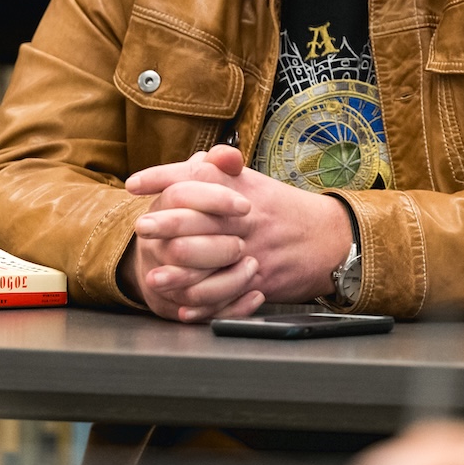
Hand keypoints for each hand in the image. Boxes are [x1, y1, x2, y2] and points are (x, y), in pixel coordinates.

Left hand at [121, 145, 352, 321]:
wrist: (330, 239)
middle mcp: (245, 219)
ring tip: (154, 277)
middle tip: (140, 228)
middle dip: (166, 223)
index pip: (196, 176)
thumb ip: (224, 169)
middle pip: (200, 217)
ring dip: (179, 273)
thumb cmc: (285, 210)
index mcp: (241, 190)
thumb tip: (198, 157)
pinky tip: (184, 307)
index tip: (133, 183)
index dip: (161, 177)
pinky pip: (229, 295)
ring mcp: (253, 250)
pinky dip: (205, 304)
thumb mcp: (256, 183)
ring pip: (211, 263)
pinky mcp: (261, 280)